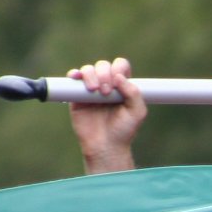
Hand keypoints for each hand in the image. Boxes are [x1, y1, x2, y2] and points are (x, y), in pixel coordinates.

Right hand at [68, 56, 145, 173]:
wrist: (105, 146)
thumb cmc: (124, 131)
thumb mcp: (137, 112)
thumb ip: (134, 93)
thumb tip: (118, 76)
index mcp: (123, 86)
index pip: (120, 65)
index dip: (118, 69)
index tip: (117, 84)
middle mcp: (107, 84)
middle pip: (103, 65)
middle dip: (104, 74)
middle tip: (106, 92)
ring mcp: (91, 89)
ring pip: (88, 69)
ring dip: (90, 74)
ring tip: (94, 91)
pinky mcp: (77, 95)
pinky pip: (73, 78)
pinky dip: (74, 74)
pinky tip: (76, 77)